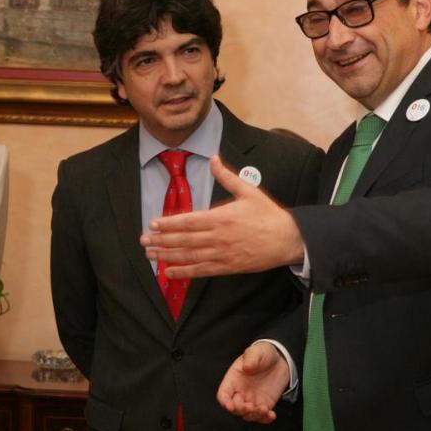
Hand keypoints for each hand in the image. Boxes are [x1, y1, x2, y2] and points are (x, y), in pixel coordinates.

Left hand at [140, 155, 303, 278]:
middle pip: (184, 240)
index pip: (188, 221)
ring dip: (167, 256)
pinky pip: (201, 271)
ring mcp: (222, 254)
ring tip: (150, 254)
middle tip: (143, 240)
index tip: (153, 223)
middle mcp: (218, 237)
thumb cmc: (268, 214)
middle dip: (161, 240)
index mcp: (221, 217)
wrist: (287, 239)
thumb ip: (227, 176)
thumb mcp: (249, 190)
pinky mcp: (227, 267)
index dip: (169, 223)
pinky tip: (169, 272)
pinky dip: (183, 272)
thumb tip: (213, 158)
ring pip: (189, 256)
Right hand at [216, 342, 290, 423]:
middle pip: (234, 408)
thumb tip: (247, 367)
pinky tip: (271, 415)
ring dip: (254, 415)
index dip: (225, 402)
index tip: (231, 406)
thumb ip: (251, 358)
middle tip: (251, 407)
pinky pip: (262, 416)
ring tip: (264, 409)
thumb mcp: (256, 352)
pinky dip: (265, 419)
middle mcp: (240, 392)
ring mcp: (252, 400)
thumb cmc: (263, 353)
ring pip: (247, 415)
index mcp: (233, 380)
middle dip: (241, 410)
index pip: (223, 395)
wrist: (280, 359)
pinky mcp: (264, 404)